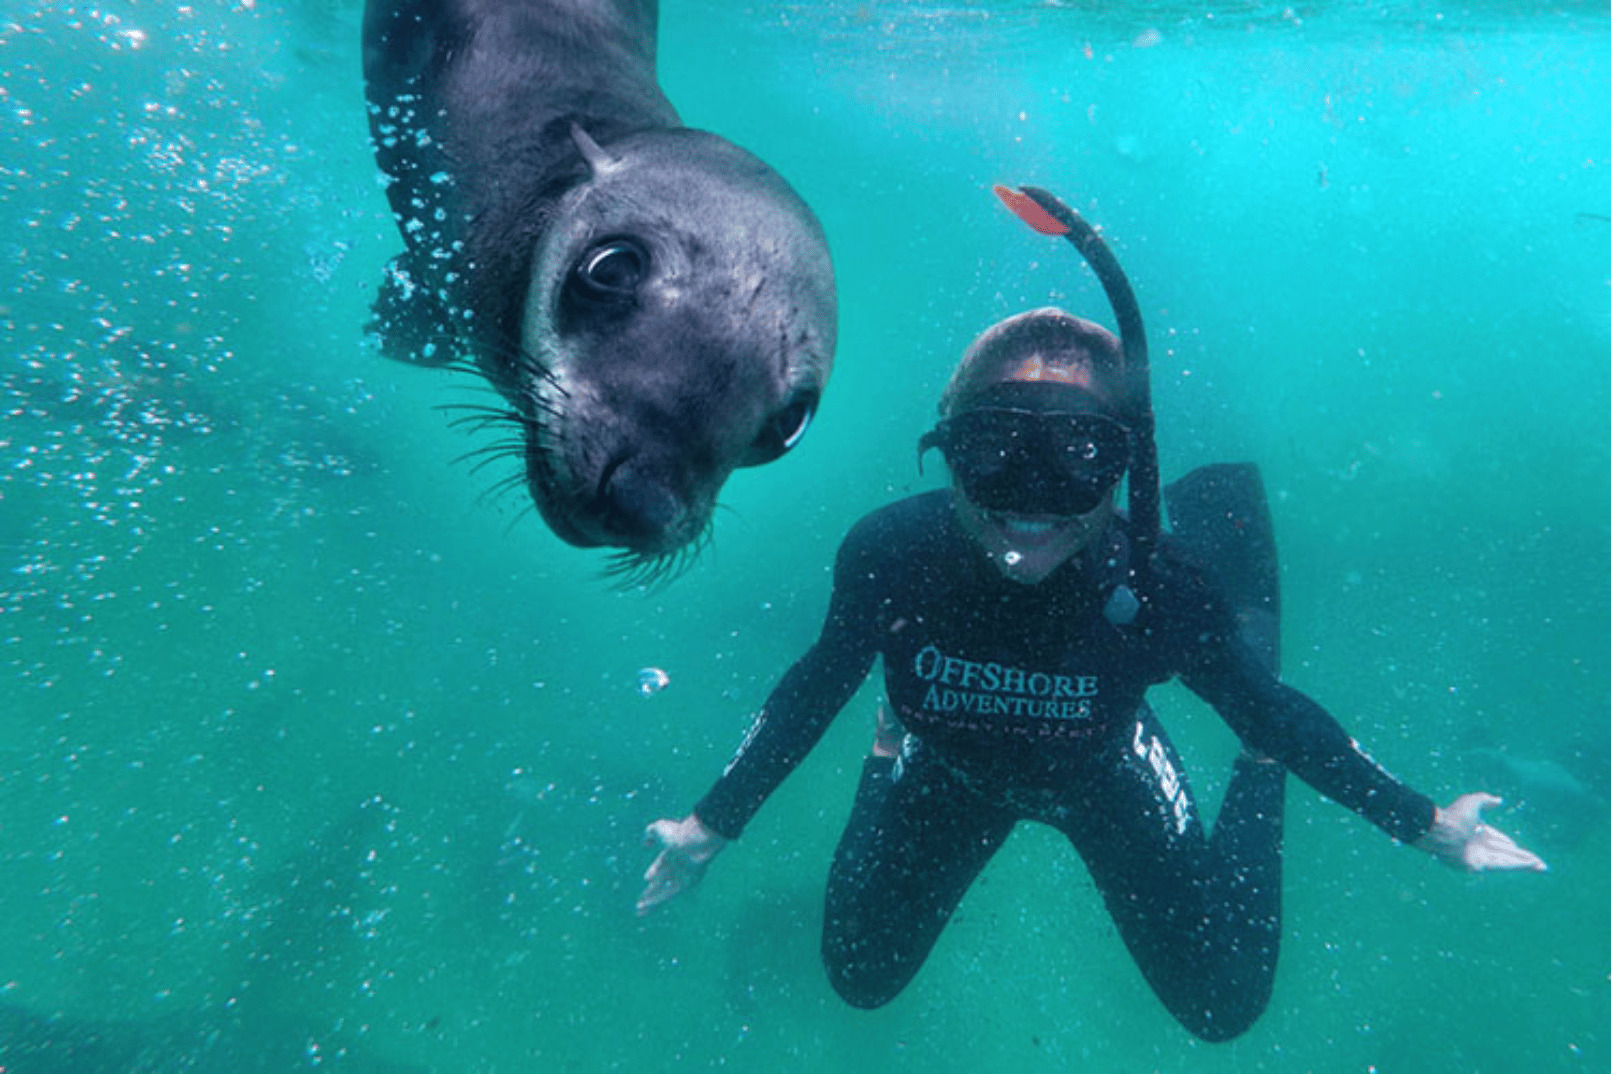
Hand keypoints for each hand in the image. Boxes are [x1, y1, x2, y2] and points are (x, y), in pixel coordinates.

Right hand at [637, 813, 727, 915]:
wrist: (695, 841)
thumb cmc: (678, 833)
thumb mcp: (658, 829)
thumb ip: (649, 834)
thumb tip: (644, 843)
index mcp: (672, 852)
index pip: (662, 864)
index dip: (654, 871)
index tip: (646, 878)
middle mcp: (678, 865)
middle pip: (663, 882)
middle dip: (651, 892)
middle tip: (641, 901)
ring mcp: (682, 875)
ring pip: (664, 891)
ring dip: (651, 901)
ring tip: (639, 911)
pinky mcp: (685, 884)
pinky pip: (669, 894)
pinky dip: (657, 900)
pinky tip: (646, 906)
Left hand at [1415, 793, 1546, 872]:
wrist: (1441, 829)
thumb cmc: (1453, 816)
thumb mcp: (1472, 802)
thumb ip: (1486, 800)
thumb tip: (1499, 800)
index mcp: (1478, 832)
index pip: (1498, 841)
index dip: (1510, 844)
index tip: (1521, 849)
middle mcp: (1479, 846)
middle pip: (1506, 854)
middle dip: (1524, 859)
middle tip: (1540, 865)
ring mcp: (1479, 857)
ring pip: (1508, 861)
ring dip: (1525, 864)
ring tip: (1541, 867)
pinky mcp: (1479, 865)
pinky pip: (1502, 865)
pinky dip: (1517, 865)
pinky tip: (1530, 865)